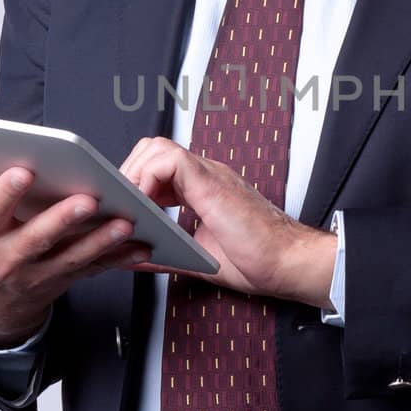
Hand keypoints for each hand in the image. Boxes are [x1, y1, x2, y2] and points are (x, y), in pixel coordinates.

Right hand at [0, 157, 152, 346]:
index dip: (4, 196)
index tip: (22, 170)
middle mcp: (8, 262)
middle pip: (37, 240)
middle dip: (62, 221)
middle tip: (87, 198)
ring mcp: (40, 275)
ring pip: (73, 258)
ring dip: (101, 241)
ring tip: (126, 219)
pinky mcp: (66, 280)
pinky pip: (96, 270)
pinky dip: (120, 257)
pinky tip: (144, 241)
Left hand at [118, 137, 337, 308]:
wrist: (287, 263)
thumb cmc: (256, 261)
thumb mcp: (197, 257)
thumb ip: (166, 252)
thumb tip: (134, 256)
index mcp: (203, 188)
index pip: (157, 165)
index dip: (135, 182)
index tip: (124, 208)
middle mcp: (205, 175)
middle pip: (153, 148)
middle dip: (130, 173)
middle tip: (123, 205)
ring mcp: (210, 175)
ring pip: (158, 147)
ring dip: (137, 173)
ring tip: (132, 206)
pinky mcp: (212, 182)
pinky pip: (169, 160)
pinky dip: (148, 178)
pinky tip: (146, 204)